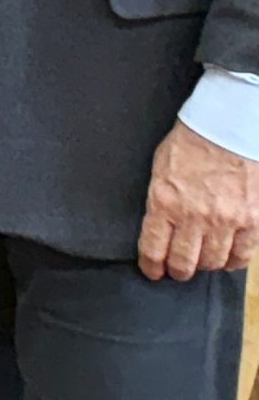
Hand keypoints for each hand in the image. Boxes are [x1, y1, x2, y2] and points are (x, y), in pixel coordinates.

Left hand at [139, 120, 258, 280]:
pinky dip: (232, 262)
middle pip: (184, 262)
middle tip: (177, 271)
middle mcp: (194, 217)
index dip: (151, 266)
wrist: (227, 128)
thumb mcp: (160, 169)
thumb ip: (160, 200)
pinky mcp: (251, 221)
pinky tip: (226, 259)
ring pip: (212, 263)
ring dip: (204, 266)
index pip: (153, 248)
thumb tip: (157, 226)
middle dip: (177, 271)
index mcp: (164, 202)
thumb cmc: (190, 144)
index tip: (152, 271)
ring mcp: (225, 221)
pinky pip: (242, 256)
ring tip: (201, 263)